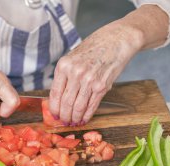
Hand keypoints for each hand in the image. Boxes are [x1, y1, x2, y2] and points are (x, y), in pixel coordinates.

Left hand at [49, 5, 168, 124]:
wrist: (116, 40)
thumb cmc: (93, 48)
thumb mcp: (72, 58)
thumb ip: (65, 76)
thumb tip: (58, 98)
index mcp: (64, 66)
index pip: (55, 94)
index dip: (54, 108)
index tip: (54, 115)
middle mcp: (75, 73)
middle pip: (65, 104)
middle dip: (64, 116)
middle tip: (64, 121)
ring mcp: (89, 81)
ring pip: (78, 107)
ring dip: (75, 118)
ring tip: (73, 122)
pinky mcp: (102, 86)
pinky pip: (91, 106)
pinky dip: (87, 115)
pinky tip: (84, 119)